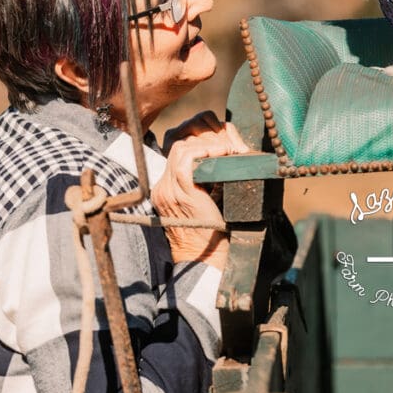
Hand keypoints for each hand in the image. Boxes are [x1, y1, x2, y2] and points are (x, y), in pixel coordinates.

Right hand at [151, 111, 247, 269]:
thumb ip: (208, 177)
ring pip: (182, 146)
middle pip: (179, 142)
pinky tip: (222, 153)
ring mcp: (168, 189)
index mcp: (167, 186)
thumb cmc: (212, 230)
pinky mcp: (180, 192)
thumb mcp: (207, 198)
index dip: (201, 137)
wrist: (204, 256)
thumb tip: (228, 150)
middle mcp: (163, 185)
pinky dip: (205, 151)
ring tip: (228, 148)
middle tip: (230, 143)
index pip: (178, 146)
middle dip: (207, 136)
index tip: (223, 141)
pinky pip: (185, 159)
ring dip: (209, 142)